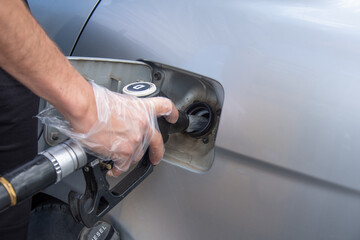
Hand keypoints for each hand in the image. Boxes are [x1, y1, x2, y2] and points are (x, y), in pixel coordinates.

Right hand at [39, 83, 177, 176]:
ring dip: (128, 158)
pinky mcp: (124, 152)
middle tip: (155, 158)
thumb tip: (121, 118)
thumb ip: (126, 112)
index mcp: (143, 109)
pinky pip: (124, 166)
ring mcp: (135, 140)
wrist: (86, 108)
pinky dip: (118, 168)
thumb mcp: (118, 100)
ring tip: (119, 158)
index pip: (165, 107)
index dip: (172, 113)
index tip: (173, 117)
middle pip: (156, 142)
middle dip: (157, 152)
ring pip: (137, 155)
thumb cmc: (96, 101)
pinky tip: (113, 168)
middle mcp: (143, 125)